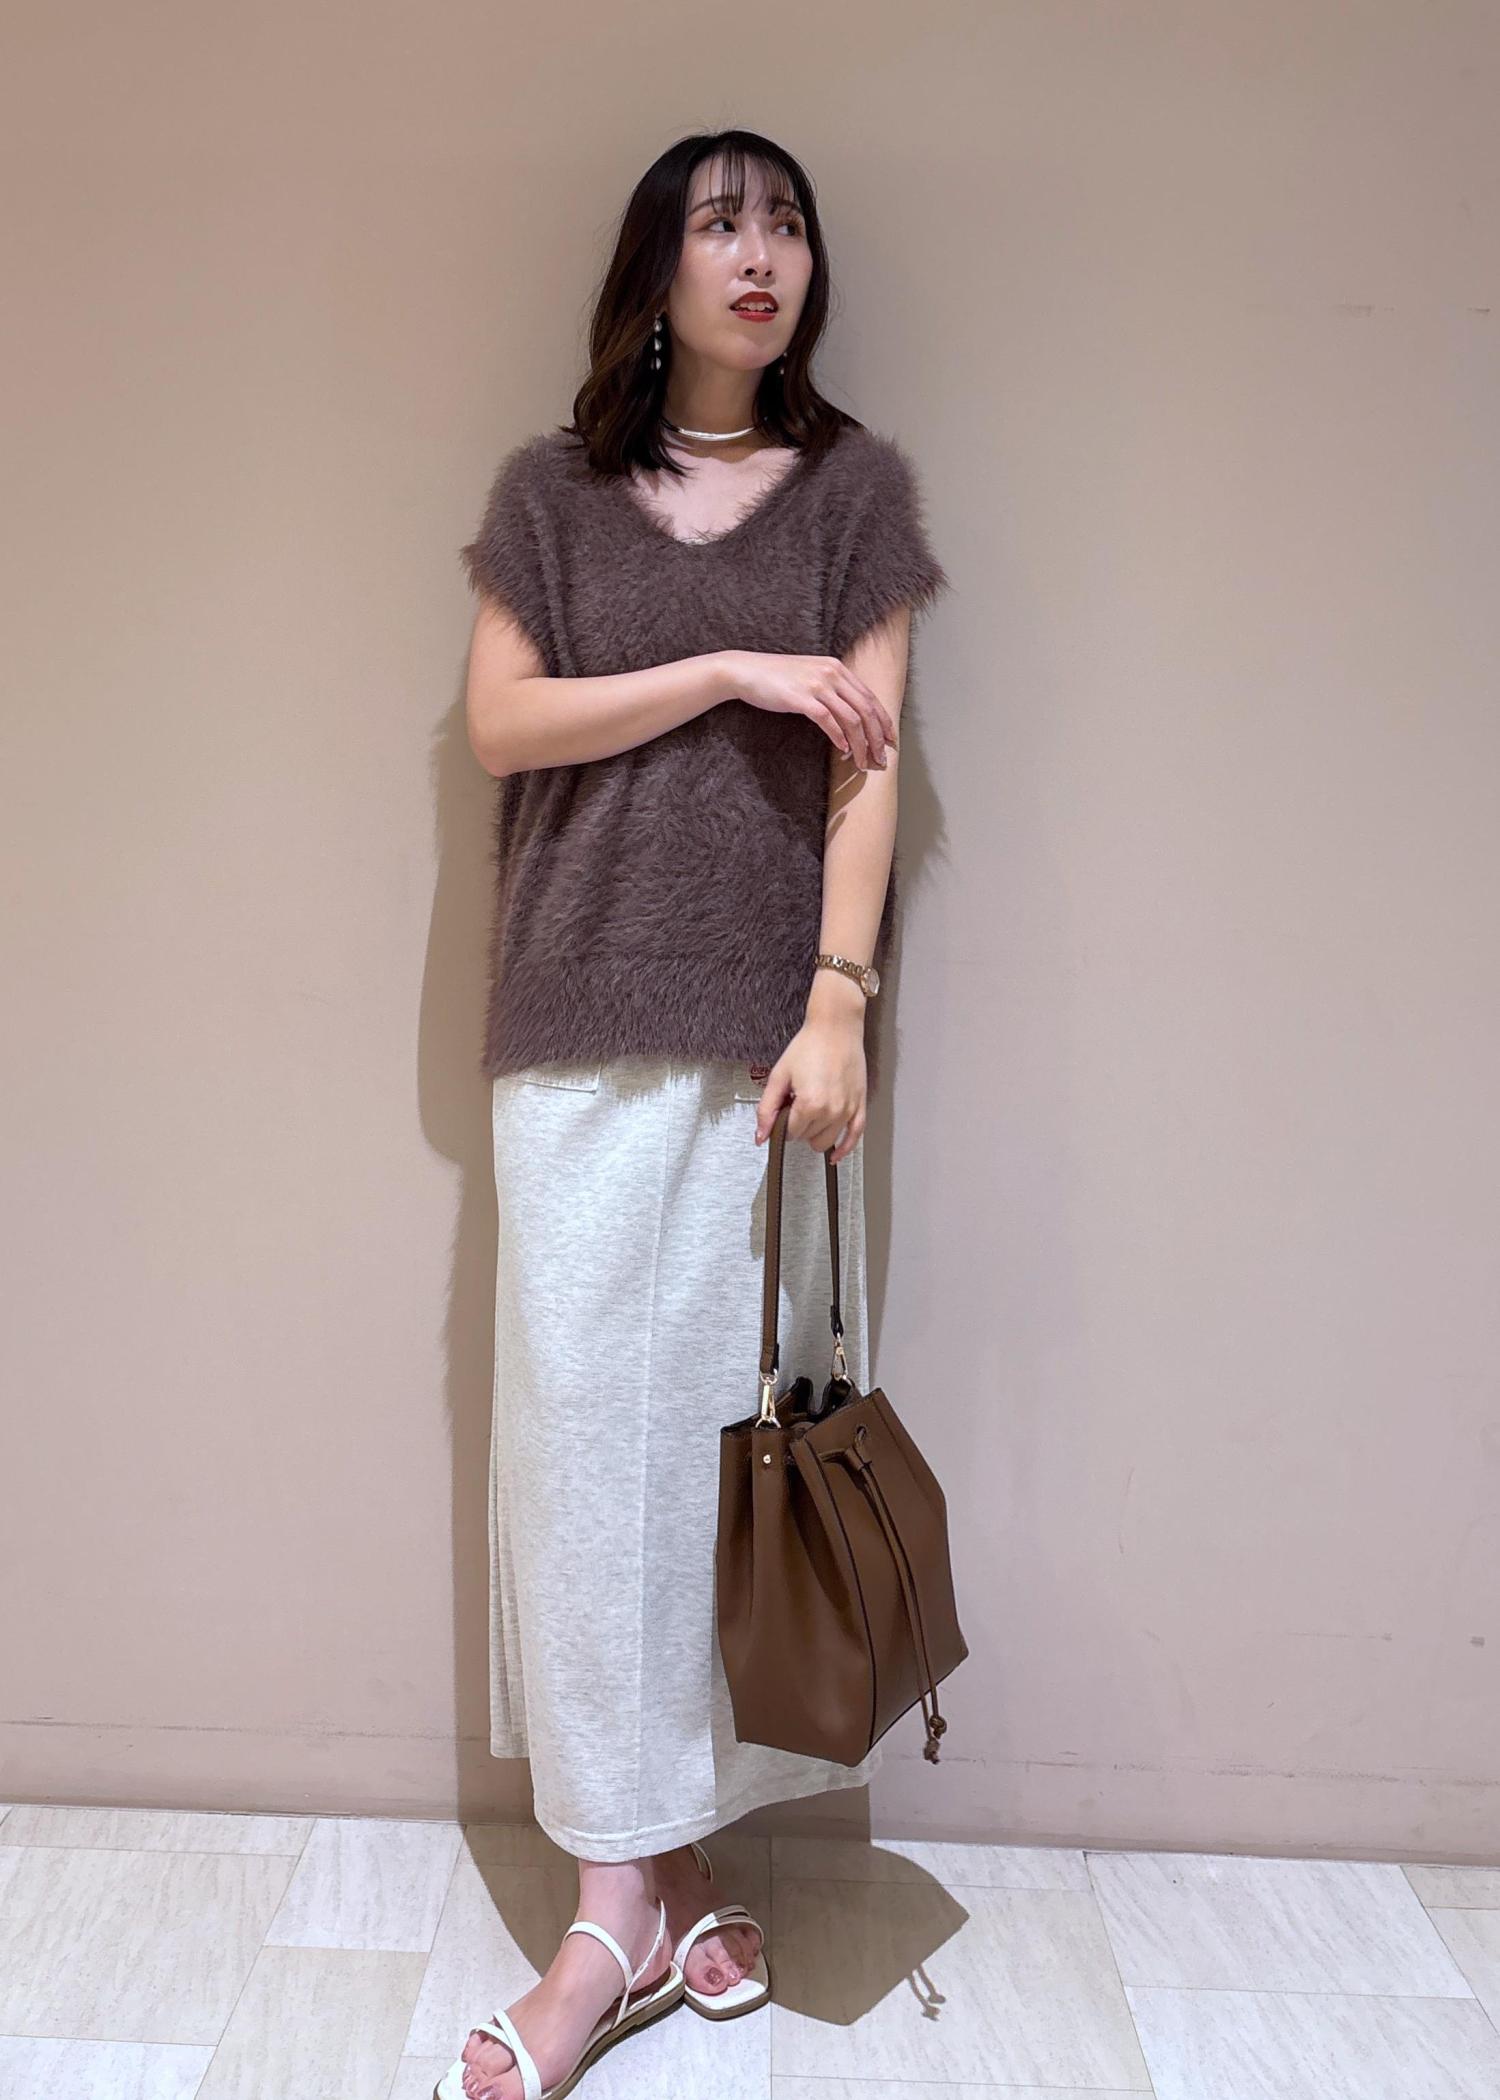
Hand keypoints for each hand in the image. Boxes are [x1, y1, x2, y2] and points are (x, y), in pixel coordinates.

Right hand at [721, 648, 895, 771]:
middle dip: (877, 738)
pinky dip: (839, 738)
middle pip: (866, 709)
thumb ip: (832, 689)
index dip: (884, 722)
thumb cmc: (777, 678)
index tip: (890, 741)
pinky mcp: (801, 698)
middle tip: (880, 758)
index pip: (870, 697)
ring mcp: (817, 685)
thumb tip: (850, 717)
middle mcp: (831, 673)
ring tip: (862, 762)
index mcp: (837, 668)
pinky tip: (843, 750)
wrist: (746, 671)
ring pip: (851, 718)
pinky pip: (828, 721)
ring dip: (861, 744)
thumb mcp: (811, 676)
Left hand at [753, 1010, 866, 1165]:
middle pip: (807, 1138)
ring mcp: (848, 1110)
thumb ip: (767, 1109)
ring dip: (815, 1133)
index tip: (784, 1108)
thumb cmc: (808, 1046)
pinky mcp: (860, 1106)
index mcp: (809, 1104)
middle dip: (798, 1126)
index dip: (782, 1123)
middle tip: (798, 1103)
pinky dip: (844, 1149)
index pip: (790, 1133)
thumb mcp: (779, 1075)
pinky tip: (835, 1156)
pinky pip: (854, 1137)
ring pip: (826, 1141)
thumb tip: (760, 1137)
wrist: (836, 1028)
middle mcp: (831, 1111)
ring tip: (813, 1110)